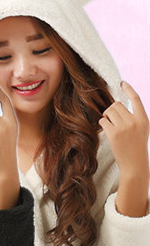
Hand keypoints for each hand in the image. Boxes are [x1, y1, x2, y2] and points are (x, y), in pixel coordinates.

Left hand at [102, 82, 149, 216]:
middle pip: (116, 105)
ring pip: (108, 111)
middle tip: (112, 119)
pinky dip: (102, 124)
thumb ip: (133, 117)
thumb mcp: (141, 129)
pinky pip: (102, 121)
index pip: (136, 99)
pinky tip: (106, 131)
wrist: (134, 163)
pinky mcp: (113, 134)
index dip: (128, 89)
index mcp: (143, 118)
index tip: (122, 83)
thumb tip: (117, 106)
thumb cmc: (136, 146)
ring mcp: (124, 127)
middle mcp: (134, 120)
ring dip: (106, 116)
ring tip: (110, 126)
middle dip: (111, 110)